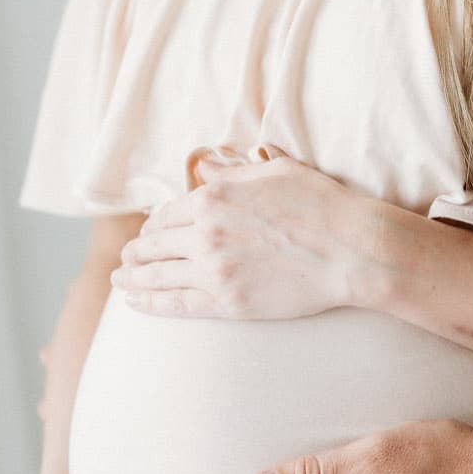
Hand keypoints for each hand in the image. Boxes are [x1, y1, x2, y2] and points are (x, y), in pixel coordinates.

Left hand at [112, 145, 363, 320]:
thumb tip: (205, 169)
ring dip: (131, 277)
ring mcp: (214, 271)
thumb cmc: (321, 204)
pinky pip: (175, 304)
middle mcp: (206, 233)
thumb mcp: (276, 170)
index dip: (153, 223)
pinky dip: (148, 303)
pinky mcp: (228, 303)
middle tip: (127, 257)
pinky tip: (134, 301)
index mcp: (214, 198)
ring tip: (121, 279)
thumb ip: (234, 172)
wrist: (352, 249)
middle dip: (136, 251)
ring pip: (156, 275)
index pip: (165, 213)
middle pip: (153, 244)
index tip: (150, 230)